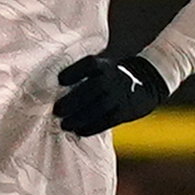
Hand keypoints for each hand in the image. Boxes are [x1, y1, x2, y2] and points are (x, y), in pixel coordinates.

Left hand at [54, 51, 172, 136]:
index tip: (60, 80)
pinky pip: (109, 120)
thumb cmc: (109, 78)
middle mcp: (113, 77)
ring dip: (80, 117)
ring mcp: (121, 94)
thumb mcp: (100, 68)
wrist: (145, 84)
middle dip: (74, 100)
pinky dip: (93, 127)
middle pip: (94, 88)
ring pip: (100, 107)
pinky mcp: (126, 111)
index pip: (89, 64)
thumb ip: (81, 75)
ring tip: (64, 125)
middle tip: (56, 110)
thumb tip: (49, 88)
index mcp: (103, 65)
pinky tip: (78, 131)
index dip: (75, 71)